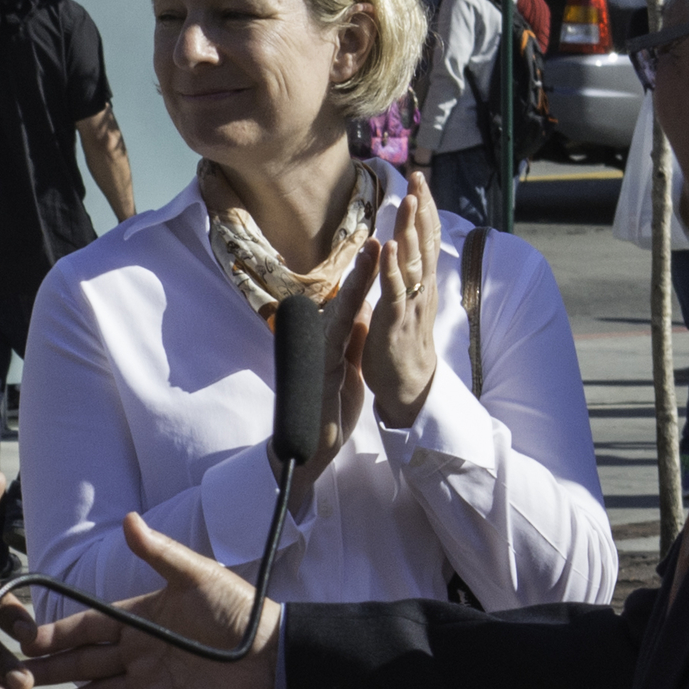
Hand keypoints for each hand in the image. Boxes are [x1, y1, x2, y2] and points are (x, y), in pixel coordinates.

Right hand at [28, 514, 278, 688]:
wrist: (274, 658)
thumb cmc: (239, 612)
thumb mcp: (198, 576)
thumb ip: (161, 553)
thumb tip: (129, 520)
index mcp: (143, 618)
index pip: (91, 626)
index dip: (59, 633)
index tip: (27, 639)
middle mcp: (141, 652)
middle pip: (87, 662)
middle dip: (53, 669)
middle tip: (18, 676)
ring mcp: (152, 684)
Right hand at [279, 240, 382, 511]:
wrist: (306, 449)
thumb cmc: (327, 409)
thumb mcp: (349, 370)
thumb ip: (353, 341)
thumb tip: (363, 312)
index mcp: (338, 343)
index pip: (355, 304)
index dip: (367, 277)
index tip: (382, 248)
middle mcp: (327, 342)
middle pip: (347, 300)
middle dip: (363, 270)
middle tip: (375, 238)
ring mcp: (321, 355)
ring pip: (342, 312)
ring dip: (356, 283)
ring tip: (369, 255)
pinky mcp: (321, 372)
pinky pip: (335, 341)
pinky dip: (346, 319)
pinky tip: (356, 302)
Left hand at [364, 172, 441, 427]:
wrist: (407, 386)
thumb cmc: (402, 341)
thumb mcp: (406, 299)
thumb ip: (403, 273)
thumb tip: (399, 246)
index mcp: (422, 281)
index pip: (426, 237)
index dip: (424, 208)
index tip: (420, 180)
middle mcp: (422, 287)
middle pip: (424, 240)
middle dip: (422, 208)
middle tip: (419, 177)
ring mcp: (411, 303)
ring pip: (413, 261)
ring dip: (410, 229)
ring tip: (409, 201)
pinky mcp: (396, 321)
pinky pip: (395, 291)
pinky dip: (392, 267)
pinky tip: (390, 246)